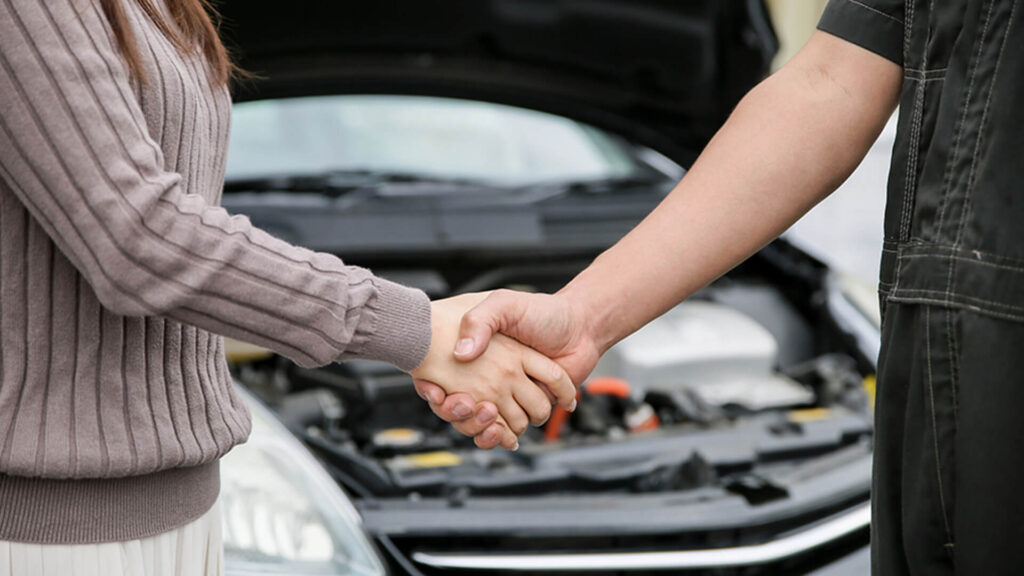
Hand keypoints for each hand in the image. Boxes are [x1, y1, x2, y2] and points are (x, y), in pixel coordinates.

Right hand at [410, 293, 576, 448]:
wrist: (581, 327)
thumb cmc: (543, 312)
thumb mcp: (504, 304)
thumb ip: (480, 321)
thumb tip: (461, 354)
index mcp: (477, 352)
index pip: (438, 376)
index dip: (430, 387)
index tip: (434, 390)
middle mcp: (488, 375)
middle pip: (456, 407)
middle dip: (455, 412)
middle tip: (462, 404)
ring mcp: (507, 393)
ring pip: (479, 423)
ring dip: (478, 426)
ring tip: (484, 413)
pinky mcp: (526, 408)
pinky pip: (505, 431)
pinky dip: (500, 437)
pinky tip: (499, 431)